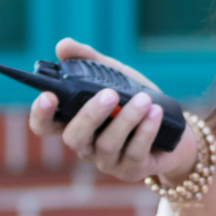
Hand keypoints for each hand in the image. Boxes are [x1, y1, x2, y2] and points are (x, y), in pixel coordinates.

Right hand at [23, 39, 191, 187]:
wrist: (174, 128)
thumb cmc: (136, 99)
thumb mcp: (115, 75)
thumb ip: (89, 59)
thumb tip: (63, 45)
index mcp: (74, 122)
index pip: (44, 126)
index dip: (41, 114)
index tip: (48, 96)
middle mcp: (85, 145)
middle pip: (73, 137)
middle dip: (90, 115)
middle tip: (109, 94)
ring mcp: (107, 161)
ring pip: (107, 144)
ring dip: (126, 119)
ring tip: (145, 99)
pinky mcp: (131, 170)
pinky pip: (134, 152)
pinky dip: (145, 131)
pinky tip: (155, 113)